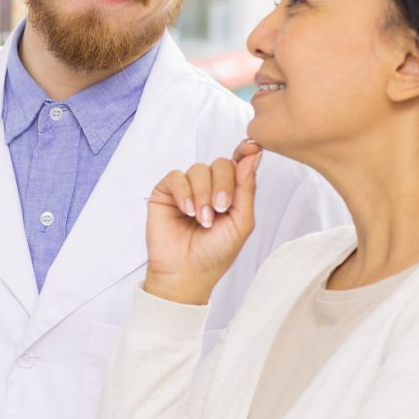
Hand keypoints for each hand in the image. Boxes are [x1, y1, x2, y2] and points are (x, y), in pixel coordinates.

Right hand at [142, 139, 262, 305]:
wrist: (186, 272)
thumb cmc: (215, 253)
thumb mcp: (241, 221)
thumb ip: (246, 188)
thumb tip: (253, 155)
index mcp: (230, 193)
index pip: (238, 164)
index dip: (245, 152)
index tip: (252, 147)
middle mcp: (209, 187)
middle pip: (220, 163)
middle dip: (223, 185)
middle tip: (220, 210)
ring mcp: (187, 189)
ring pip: (199, 169)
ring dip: (203, 194)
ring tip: (202, 219)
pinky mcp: (165, 193)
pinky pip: (176, 176)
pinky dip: (184, 192)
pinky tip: (187, 212)